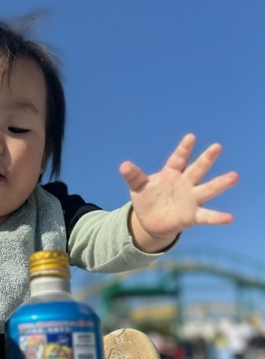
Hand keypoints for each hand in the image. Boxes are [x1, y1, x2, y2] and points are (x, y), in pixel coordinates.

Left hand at [119, 134, 238, 251]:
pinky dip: (217, 217)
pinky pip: (207, 216)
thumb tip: (124, 165)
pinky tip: (229, 218)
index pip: (178, 159)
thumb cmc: (147, 199)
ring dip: (220, 183)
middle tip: (217, 147)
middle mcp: (185, 184)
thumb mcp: (138, 187)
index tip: (190, 137)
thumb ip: (133, 176)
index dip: (184, 149)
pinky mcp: (192, 216)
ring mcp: (190, 199)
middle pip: (197, 169)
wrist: (150, 221)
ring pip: (207, 189)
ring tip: (234, 176)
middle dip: (206, 159)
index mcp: (171, 173)